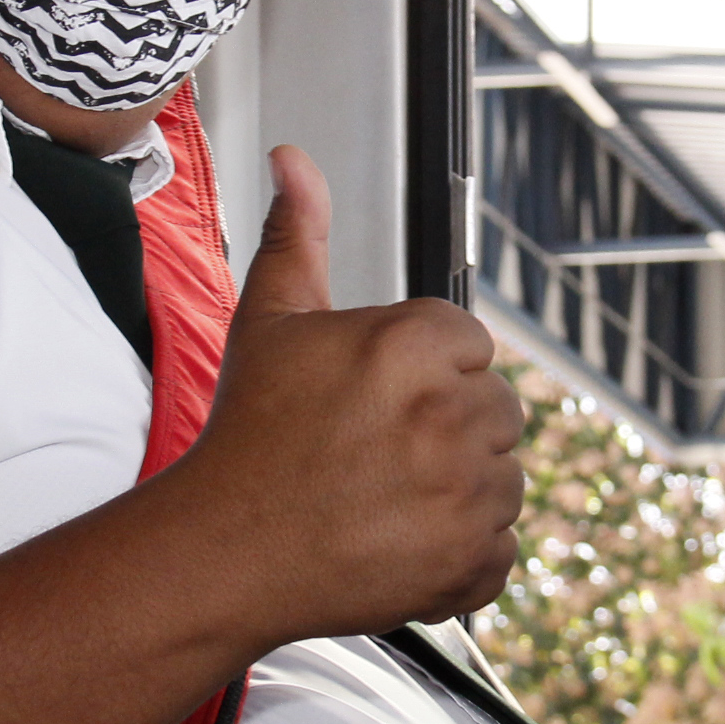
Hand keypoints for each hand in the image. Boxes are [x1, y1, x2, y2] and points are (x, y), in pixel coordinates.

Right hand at [177, 146, 524, 638]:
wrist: (222, 552)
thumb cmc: (248, 434)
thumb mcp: (269, 320)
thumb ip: (298, 235)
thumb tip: (295, 159)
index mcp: (416, 342)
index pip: (469, 345)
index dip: (420, 375)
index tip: (372, 404)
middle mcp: (452, 413)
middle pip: (495, 408)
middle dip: (446, 430)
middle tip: (374, 455)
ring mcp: (468, 494)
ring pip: (502, 478)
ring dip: (458, 492)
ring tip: (382, 499)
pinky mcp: (471, 564)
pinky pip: (498, 548)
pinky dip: (460, 555)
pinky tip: (398, 543)